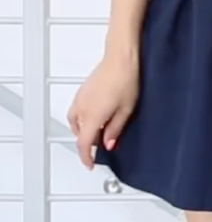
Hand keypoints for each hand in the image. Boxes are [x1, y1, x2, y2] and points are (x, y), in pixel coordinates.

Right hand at [67, 54, 139, 168]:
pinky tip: (95, 116)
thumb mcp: (126, 109)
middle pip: (79, 134)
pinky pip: (77, 111)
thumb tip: (109, 144)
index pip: (84, 145)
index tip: (91, 164)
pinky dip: (83, 119)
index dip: (87, 158)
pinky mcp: (82, 91)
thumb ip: (115, 129)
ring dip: (84, 131)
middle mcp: (82, 108)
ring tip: (99, 132)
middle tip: (101, 146)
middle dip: (88, 143)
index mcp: (92, 117)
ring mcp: (80, 98)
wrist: (121, 58)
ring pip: (75, 123)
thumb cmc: (126, 79)